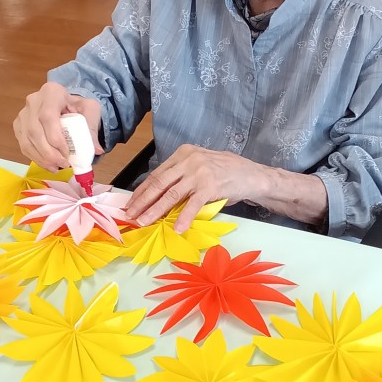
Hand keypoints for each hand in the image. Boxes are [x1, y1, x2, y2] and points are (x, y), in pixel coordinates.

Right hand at [13, 82, 103, 171]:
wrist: (66, 103)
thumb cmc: (78, 106)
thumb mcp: (90, 111)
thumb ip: (92, 128)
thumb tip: (96, 150)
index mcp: (51, 92)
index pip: (48, 117)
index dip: (55, 139)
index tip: (67, 153)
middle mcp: (33, 101)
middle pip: (35, 131)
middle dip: (49, 152)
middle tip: (63, 164)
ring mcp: (23, 114)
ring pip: (27, 140)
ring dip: (41, 158)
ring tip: (56, 167)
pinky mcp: (19, 126)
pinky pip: (24, 145)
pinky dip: (35, 157)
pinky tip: (48, 165)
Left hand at [125, 144, 262, 232]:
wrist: (251, 175)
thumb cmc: (224, 173)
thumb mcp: (199, 167)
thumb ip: (181, 176)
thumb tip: (158, 196)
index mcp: (183, 153)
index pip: (156, 174)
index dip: (142, 190)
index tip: (131, 203)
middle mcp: (188, 160)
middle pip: (158, 183)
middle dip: (142, 201)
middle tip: (130, 215)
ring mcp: (199, 173)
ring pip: (170, 195)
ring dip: (155, 211)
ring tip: (145, 222)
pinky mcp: (210, 187)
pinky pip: (192, 205)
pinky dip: (183, 218)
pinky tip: (177, 228)